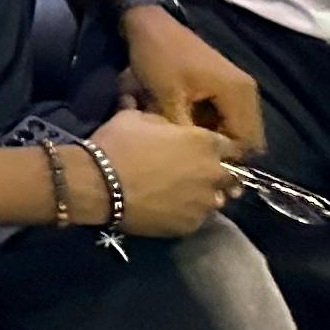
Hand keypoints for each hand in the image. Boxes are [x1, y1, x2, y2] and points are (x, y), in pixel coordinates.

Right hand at [95, 107, 237, 235]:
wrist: (99, 185)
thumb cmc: (118, 145)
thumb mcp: (134, 119)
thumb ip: (154, 116)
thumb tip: (147, 104)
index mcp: (204, 143)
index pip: (229, 146)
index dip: (217, 148)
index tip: (204, 150)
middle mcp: (213, 173)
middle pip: (230, 176)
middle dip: (217, 174)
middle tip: (194, 174)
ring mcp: (205, 202)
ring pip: (215, 199)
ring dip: (204, 195)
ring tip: (181, 194)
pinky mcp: (191, 225)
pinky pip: (196, 217)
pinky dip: (187, 213)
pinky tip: (168, 209)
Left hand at [120, 4, 263, 156]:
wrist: (150, 25)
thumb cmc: (158, 59)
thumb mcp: (167, 98)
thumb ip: (186, 131)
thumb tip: (197, 160)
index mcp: (238, 93)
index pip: (246, 141)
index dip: (226, 158)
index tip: (200, 166)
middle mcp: (247, 92)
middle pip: (245, 135)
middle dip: (222, 149)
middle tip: (195, 158)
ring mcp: (238, 87)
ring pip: (235, 126)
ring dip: (216, 137)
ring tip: (190, 146)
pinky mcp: (226, 85)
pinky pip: (227, 114)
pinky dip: (212, 124)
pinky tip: (189, 129)